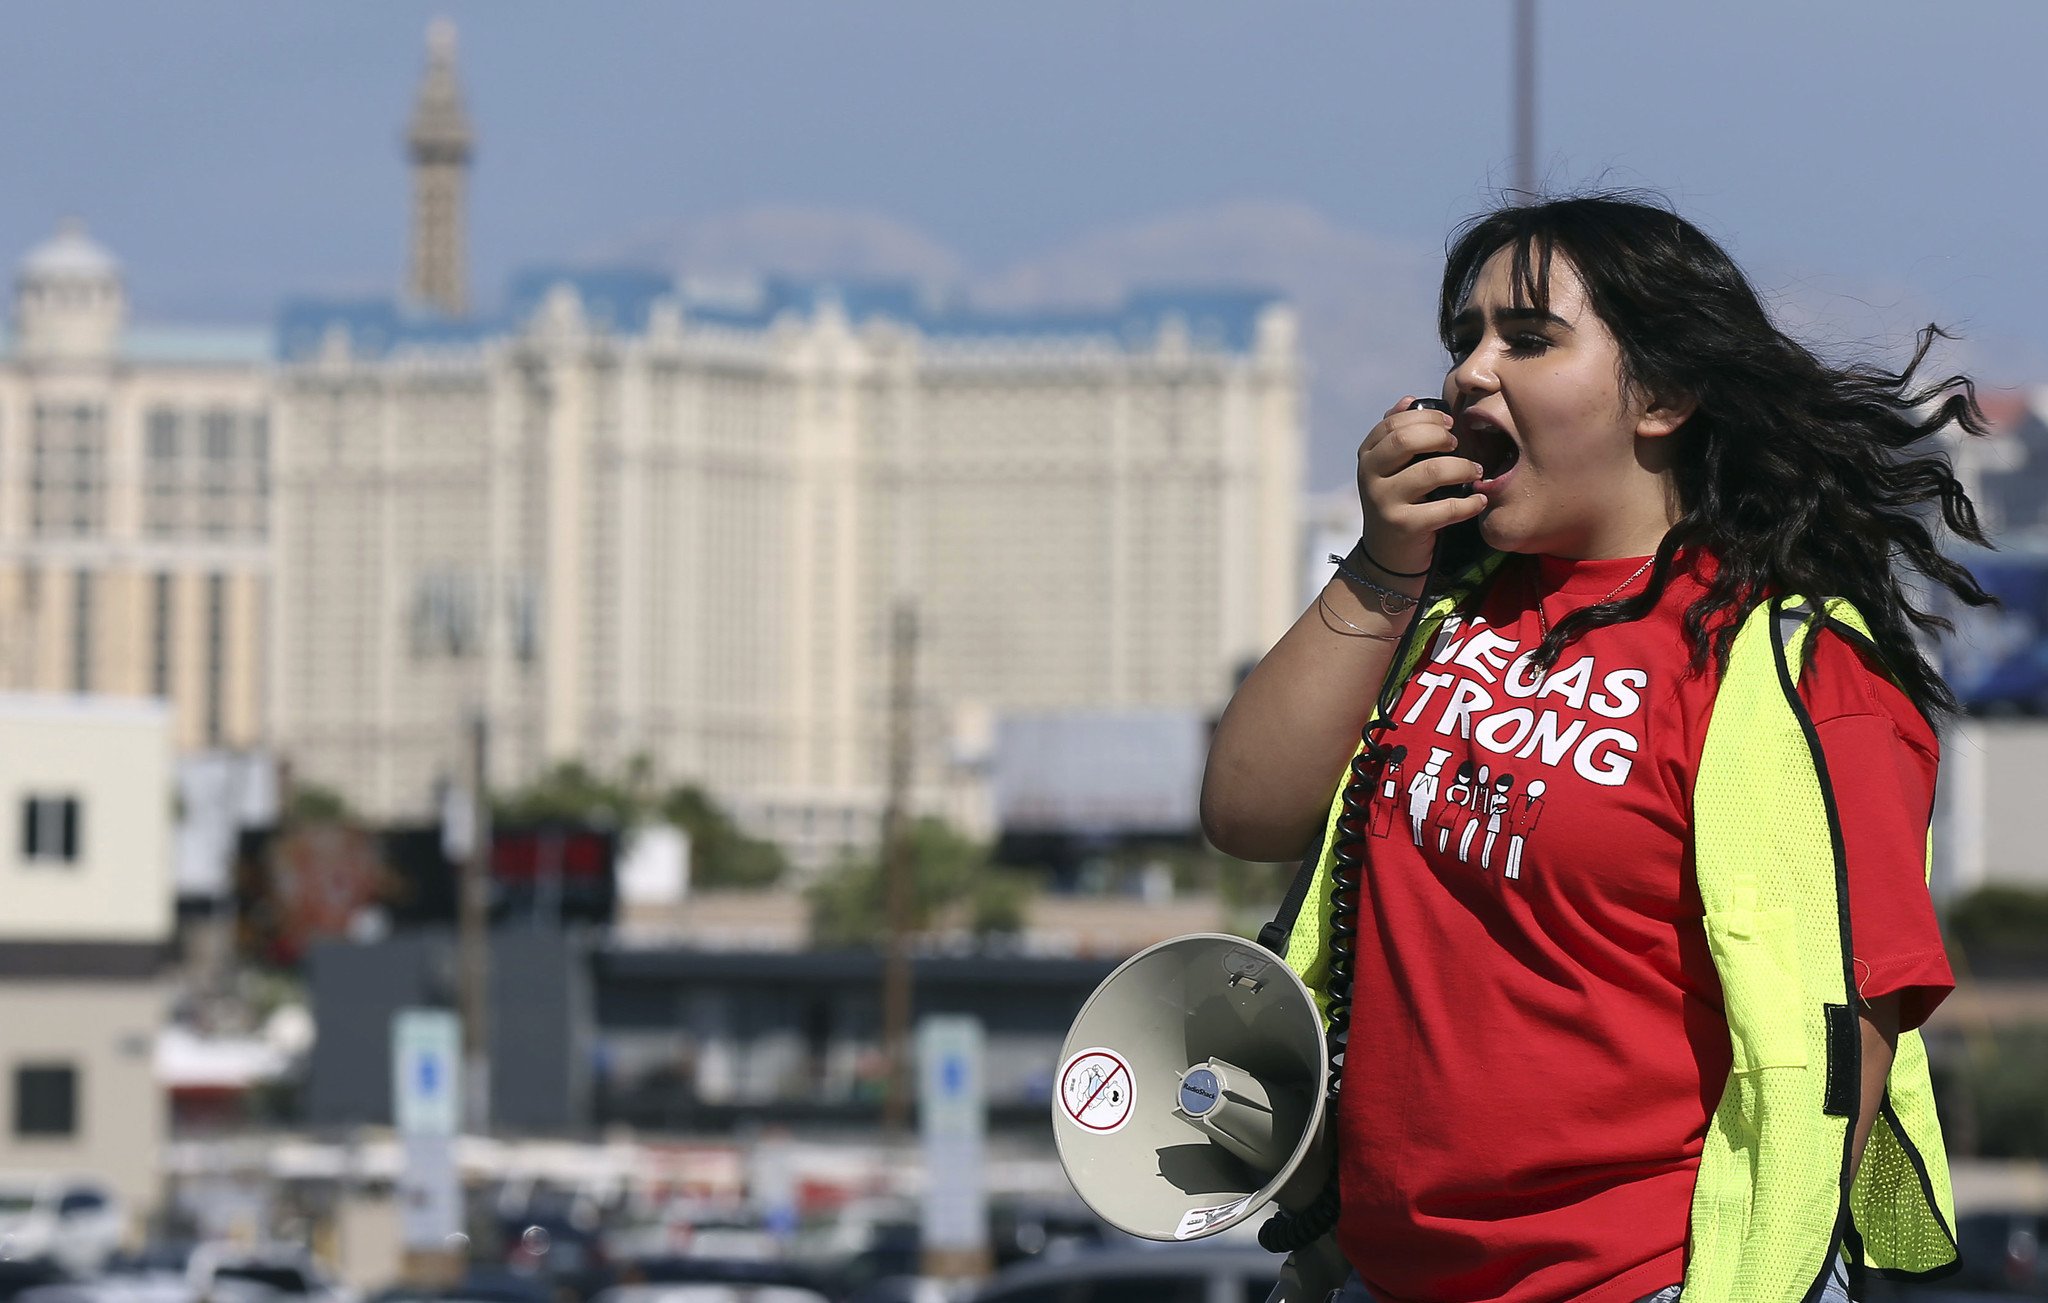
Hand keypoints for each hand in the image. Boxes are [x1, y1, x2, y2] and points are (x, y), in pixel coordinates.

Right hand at [1355, 397, 1485, 576]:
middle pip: (1405, 441)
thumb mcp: (1390, 468)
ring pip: (1430, 472)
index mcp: (1367, 456)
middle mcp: (1369, 476)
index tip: (1450, 423)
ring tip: (1476, 471)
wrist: (1388, 555)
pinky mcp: (1404, 526)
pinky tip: (1479, 501)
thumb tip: (1409, 400)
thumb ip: (1397, 435)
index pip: (1392, 423)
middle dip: (1440, 437)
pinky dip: (1469, 503)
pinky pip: (1445, 508)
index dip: (1426, 418)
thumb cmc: (1398, 503)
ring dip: (1462, 468)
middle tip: (1459, 444)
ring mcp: (1384, 502)